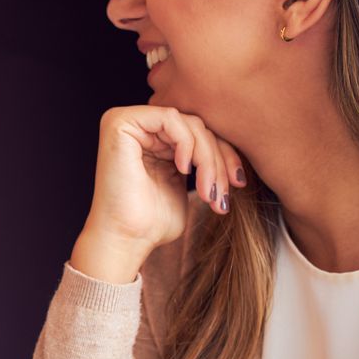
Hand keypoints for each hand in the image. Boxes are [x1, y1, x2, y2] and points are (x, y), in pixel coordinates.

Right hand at [71, 105, 245, 283]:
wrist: (127, 240)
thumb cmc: (153, 223)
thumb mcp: (190, 185)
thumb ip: (204, 161)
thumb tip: (238, 146)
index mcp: (152, 138)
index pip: (199, 133)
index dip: (224, 155)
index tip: (238, 183)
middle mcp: (138, 126)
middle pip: (197, 126)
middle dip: (218, 160)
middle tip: (222, 193)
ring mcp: (127, 121)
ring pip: (189, 123)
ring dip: (207, 158)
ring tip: (207, 191)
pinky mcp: (120, 123)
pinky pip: (171, 118)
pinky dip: (186, 143)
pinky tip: (183, 170)